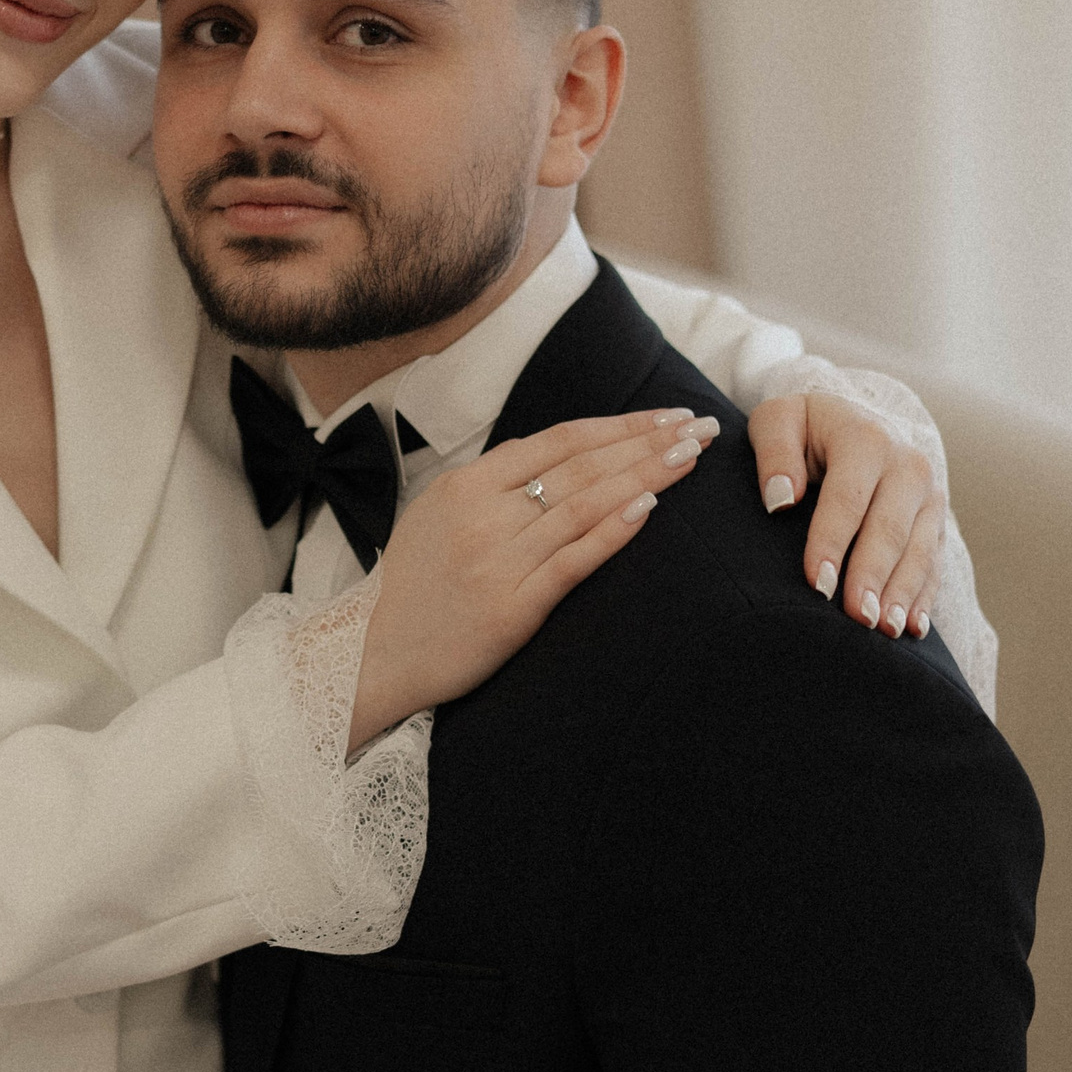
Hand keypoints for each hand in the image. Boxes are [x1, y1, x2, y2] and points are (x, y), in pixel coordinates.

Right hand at [348, 408, 715, 749]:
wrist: (374, 654)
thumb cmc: (414, 586)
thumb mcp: (436, 514)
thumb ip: (490, 483)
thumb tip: (551, 450)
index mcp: (464, 484)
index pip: (558, 441)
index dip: (618, 425)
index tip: (664, 416)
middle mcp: (482, 515)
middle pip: (581, 466)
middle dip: (646, 442)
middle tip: (697, 426)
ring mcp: (497, 561)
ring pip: (585, 506)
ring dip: (645, 476)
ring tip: (688, 458)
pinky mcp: (512, 608)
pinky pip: (573, 561)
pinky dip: (614, 531)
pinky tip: (651, 508)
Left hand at [746, 395, 943, 639]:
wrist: (858, 417)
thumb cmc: (806, 427)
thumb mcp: (780, 420)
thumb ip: (774, 452)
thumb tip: (780, 500)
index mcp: (865, 439)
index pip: (846, 499)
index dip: (830, 543)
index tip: (815, 583)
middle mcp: (907, 465)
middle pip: (889, 530)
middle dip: (873, 577)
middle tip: (856, 618)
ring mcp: (930, 495)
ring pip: (918, 551)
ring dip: (903, 594)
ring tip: (885, 631)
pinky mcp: (937, 520)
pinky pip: (934, 562)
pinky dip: (925, 597)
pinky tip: (914, 628)